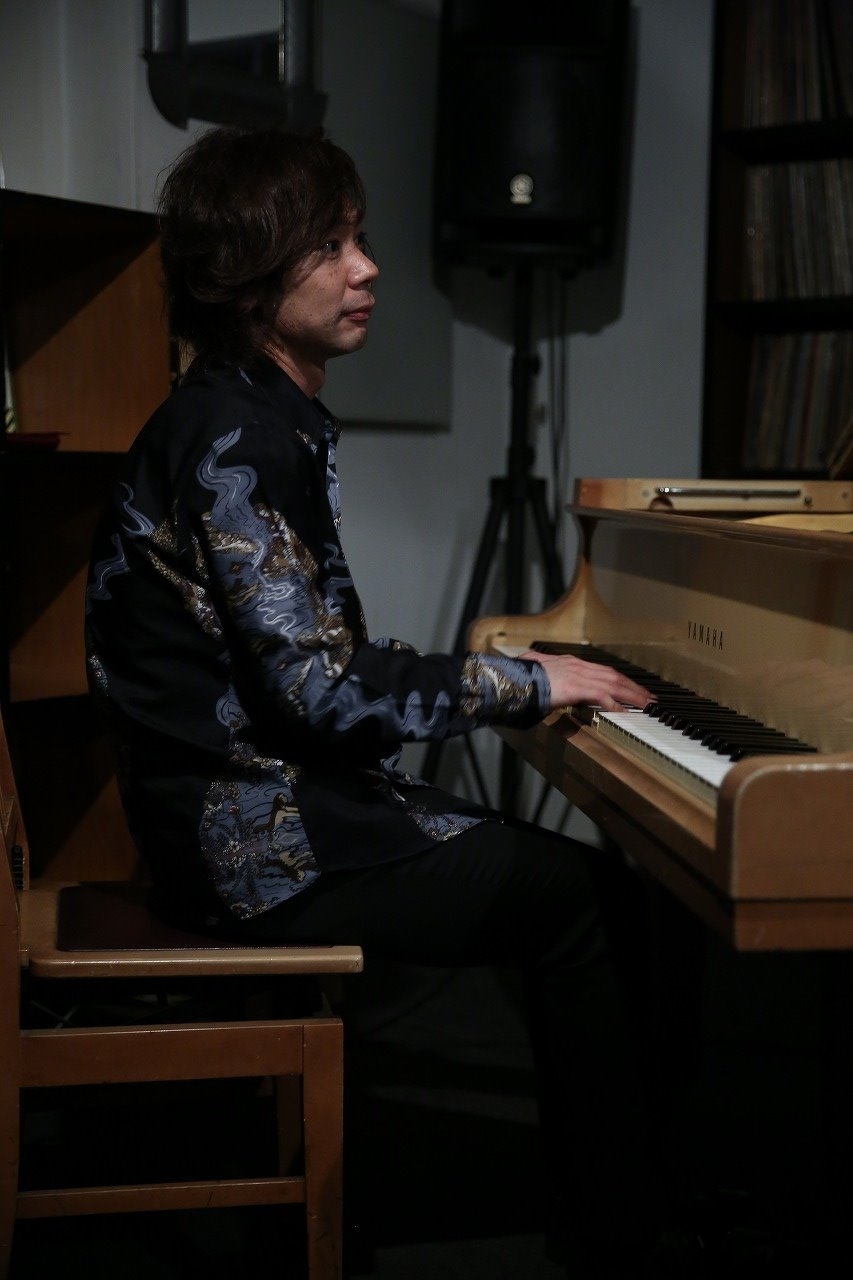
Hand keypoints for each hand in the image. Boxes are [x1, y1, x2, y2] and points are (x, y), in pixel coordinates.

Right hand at [520, 650, 653, 712]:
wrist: (513, 679)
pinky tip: (624, 712)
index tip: (633, 688)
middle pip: (614, 676)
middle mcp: (578, 666)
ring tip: (646, 705)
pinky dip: (615, 704)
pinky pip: (601, 696)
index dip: (621, 680)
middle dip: (634, 687)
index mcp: (571, 663)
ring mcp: (577, 674)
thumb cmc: (522, 680)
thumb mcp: (541, 679)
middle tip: (650, 698)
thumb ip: (552, 683)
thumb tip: (552, 693)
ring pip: (613, 684)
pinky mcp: (575, 686)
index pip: (604, 671)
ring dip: (632, 695)